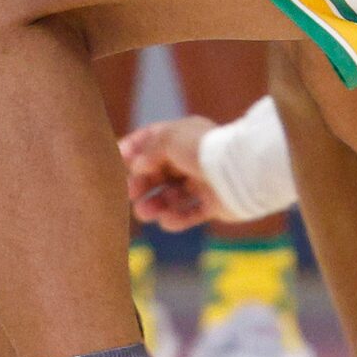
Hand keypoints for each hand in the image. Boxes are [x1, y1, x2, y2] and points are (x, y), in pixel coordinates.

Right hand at [119, 116, 220, 231]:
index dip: (133, 148)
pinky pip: (191, 213)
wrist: (241, 171)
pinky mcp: (214, 204)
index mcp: (183, 135)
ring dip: (156, 204)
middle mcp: (192, 158)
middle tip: (129, 193)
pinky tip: (166, 221)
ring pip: (173, 196)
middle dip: (143, 182)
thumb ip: (148, 151)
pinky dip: (177, 219)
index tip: (116, 160)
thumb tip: (137, 166)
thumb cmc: (202, 149)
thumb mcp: (168, 139)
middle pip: (160, 172)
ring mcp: (204, 182)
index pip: (152, 139)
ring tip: (144, 213)